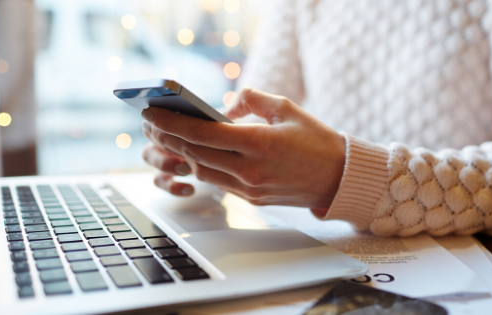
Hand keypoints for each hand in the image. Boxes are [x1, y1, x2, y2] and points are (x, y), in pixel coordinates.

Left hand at [141, 88, 345, 208]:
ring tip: (172, 137)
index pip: (204, 134)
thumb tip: (224, 106)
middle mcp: (251, 170)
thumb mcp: (286, 108)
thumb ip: (251, 100)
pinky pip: (219, 182)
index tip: (153, 113)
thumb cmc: (316, 140)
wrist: (338, 178)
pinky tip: (198, 154)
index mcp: (260, 144)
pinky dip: (205, 166)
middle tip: (153, 124)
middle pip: (197, 155)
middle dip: (170, 138)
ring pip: (204, 171)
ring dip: (185, 154)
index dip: (173, 123)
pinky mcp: (252, 199)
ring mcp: (250, 188)